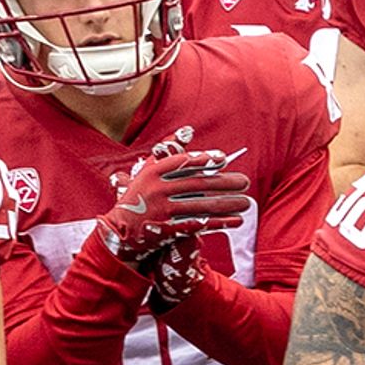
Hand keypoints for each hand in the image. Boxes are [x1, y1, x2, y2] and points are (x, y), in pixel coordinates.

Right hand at [96, 146, 251, 297]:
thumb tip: (188, 130)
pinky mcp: (168, 230)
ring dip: (228, 204)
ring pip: (202, 205)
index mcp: (151, 173)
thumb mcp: (145, 173)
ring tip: (246, 203)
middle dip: (225, 183)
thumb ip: (166, 153)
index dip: (204, 160)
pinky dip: (219, 222)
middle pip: (198, 184)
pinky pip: (199, 224)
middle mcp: (157, 190)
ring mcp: (162, 210)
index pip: (182, 162)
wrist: (118, 234)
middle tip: (245, 182)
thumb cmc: (136, 199)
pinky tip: (236, 221)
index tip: (223, 159)